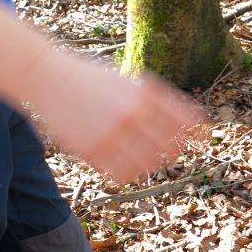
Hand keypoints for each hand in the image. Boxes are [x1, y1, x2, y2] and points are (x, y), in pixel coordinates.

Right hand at [27, 51, 205, 183]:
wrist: (48, 77)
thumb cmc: (91, 78)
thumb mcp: (128, 81)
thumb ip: (154, 100)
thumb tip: (187, 123)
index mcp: (145, 92)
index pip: (185, 119)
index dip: (198, 132)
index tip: (203, 140)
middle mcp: (133, 112)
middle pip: (170, 146)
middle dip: (174, 152)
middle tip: (171, 155)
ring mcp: (113, 133)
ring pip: (148, 165)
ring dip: (150, 166)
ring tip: (145, 161)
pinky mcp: (93, 150)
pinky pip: (122, 174)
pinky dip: (128, 175)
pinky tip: (125, 168)